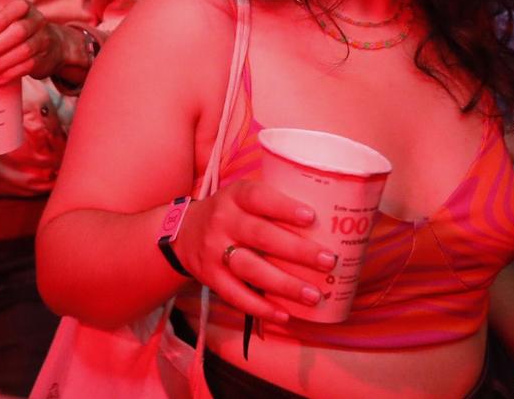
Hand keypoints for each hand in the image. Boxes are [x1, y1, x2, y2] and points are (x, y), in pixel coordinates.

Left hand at [0, 0, 80, 85]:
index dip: (3, 18)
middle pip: (18, 32)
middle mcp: (37, 21)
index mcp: (24, 8)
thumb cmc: (20, 32)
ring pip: (23, 52)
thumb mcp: (10, 22)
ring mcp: (43, 40)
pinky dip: (10, 74)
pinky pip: (27, 66)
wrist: (54, 45)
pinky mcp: (44, 59)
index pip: (17, 7)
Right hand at [177, 178, 336, 323]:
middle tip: (329, 261)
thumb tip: (330, 214)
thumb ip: (273, 203)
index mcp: (234, 197)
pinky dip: (261, 308)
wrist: (183, 233)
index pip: (258, 197)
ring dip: (284, 284)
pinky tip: (285, 315)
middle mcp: (222, 221)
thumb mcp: (242, 197)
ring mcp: (214, 251)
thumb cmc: (230, 213)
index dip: (283, 207)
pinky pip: (236, 295)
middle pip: (260, 235)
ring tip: (314, 295)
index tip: (311, 217)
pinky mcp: (210, 278)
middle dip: (297, 250)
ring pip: (250, 268)